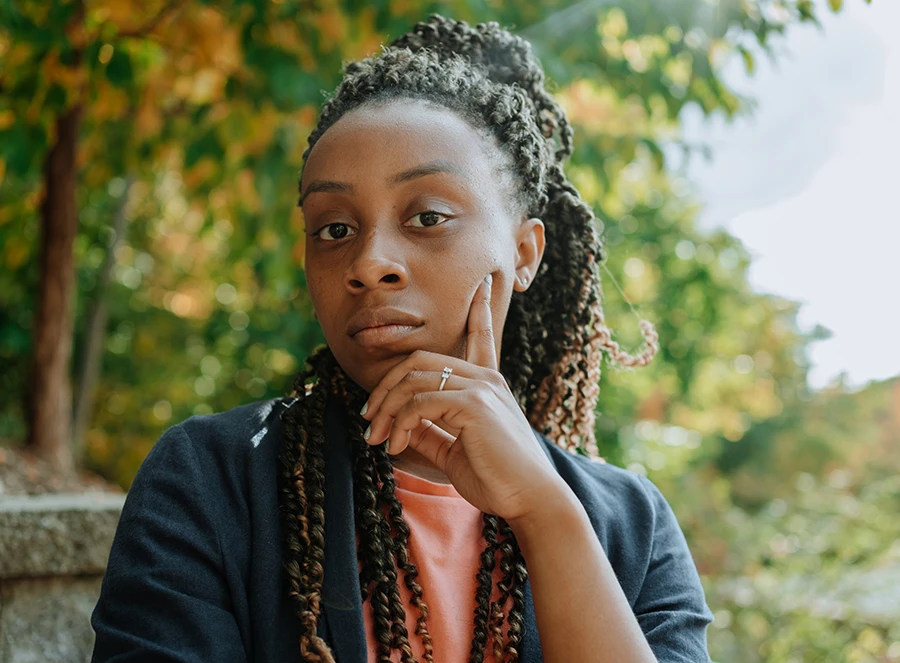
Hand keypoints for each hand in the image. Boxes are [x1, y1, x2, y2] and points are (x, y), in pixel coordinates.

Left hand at [360, 274, 569, 522]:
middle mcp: (486, 378)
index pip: (480, 337)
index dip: (479, 310)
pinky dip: (399, 423)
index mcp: (487, 384)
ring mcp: (481, 387)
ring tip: (376, 438)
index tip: (482, 285)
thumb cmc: (497, 479)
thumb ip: (431, 431)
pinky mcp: (474, 404)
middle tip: (369, 419)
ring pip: (413, 380)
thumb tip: (402, 424)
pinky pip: (419, 402)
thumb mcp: (455, 450)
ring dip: (385, 409)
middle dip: (385, 387)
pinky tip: (397, 445)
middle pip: (419, 361)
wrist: (530, 500)